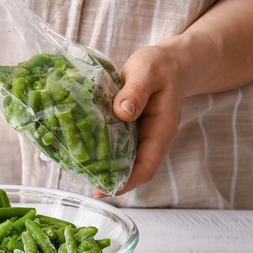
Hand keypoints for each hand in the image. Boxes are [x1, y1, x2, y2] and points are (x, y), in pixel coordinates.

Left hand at [99, 46, 183, 196]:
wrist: (170, 63)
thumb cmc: (159, 66)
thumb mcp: (147, 71)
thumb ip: (136, 90)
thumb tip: (122, 112)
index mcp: (161, 129)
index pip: (147, 165)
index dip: (128, 182)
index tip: (106, 189)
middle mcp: (153, 138)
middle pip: (135, 169)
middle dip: (114, 181)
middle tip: (87, 183)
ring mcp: (143, 136)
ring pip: (126, 160)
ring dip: (108, 169)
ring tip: (83, 172)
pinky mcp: (132, 129)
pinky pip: (119, 146)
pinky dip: (105, 151)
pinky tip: (86, 151)